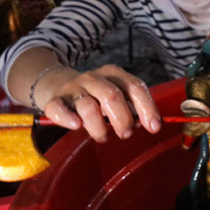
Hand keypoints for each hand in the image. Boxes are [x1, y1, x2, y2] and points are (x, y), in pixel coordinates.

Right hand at [40, 64, 160, 141]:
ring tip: (103, 136)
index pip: (135, 87)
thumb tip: (150, 124)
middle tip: (126, 133)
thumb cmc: (96, 97)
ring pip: (88, 106)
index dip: (147, 108)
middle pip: (112, 96)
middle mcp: (94, 78)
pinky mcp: (55, 100)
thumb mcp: (117, 96)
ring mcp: (73, 88)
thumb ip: (133, 108)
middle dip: (123, 119)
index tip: (154, 127)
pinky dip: (67, 119)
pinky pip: (58, 109)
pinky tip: (76, 126)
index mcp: (113, 74)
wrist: (60, 86)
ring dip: (99, 127)